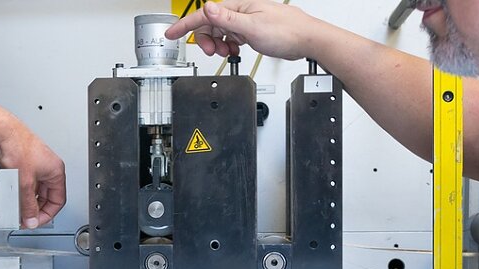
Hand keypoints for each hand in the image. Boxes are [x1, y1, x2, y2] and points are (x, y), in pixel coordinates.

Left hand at [0, 121, 65, 228]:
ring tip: (18, 206)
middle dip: (36, 208)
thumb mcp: (25, 184)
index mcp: (56, 171)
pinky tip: (13, 196)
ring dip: (28, 201)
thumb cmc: (17, 147)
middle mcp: (49, 168)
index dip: (47, 214)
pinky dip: (22, 192)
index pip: (58, 201)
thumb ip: (28, 205)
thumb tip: (31, 219)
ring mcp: (37, 165)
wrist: (2, 132)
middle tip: (25, 217)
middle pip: (47, 197)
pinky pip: (28, 184)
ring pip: (37, 191)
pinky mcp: (26, 164)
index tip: (35, 221)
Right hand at [163, 0, 330, 60]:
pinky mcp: (252, 30)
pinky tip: (237, 50)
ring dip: (220, 44)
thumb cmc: (287, 32)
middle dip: (207, 39)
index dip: (185, 26)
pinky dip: (231, 45)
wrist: (307, 40)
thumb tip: (208, 7)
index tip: (171, 34)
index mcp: (238, 6)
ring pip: (222, 32)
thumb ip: (228, 19)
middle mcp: (241, 11)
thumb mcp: (252, 27)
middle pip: (211, 24)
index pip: (205, 14)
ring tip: (229, 52)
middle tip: (213, 51)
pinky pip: (233, 37)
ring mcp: (247, 21)